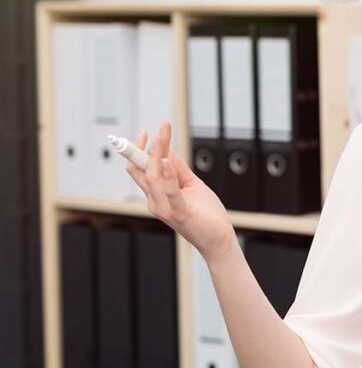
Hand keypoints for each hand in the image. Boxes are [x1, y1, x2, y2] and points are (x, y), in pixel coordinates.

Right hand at [125, 120, 237, 261]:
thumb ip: (179, 169)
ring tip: (161, 137)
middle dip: (146, 147)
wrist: (218, 239)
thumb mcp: (192, 185)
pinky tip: (168, 160)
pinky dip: (168, 175)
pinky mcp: (179, 213)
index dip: (136, 151)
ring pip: (153, 178)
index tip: (145, 133)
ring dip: (157, 155)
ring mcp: (165, 209)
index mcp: (156, 195)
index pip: (138, 170)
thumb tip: (169, 149)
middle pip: (142, 171)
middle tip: (158, 128)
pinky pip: (170, 191)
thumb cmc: (205, 215)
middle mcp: (155, 202)